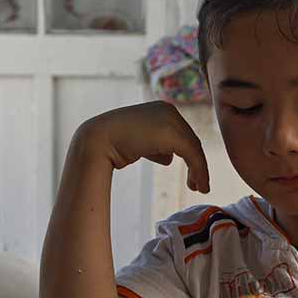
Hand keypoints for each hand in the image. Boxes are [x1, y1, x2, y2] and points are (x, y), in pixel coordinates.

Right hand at [79, 101, 209, 192]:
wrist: (98, 140)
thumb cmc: (114, 144)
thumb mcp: (141, 143)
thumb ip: (157, 147)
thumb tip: (169, 157)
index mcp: (161, 109)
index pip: (182, 135)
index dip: (190, 156)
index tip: (192, 176)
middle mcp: (168, 110)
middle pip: (190, 140)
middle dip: (196, 164)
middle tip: (197, 185)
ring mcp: (170, 119)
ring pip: (193, 147)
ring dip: (199, 170)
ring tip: (198, 187)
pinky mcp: (171, 132)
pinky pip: (192, 153)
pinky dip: (198, 170)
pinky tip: (198, 185)